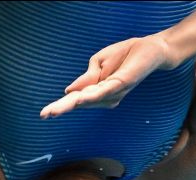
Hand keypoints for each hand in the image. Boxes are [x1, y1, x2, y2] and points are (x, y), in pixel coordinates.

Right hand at [40, 35, 172, 118]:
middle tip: (45, 115)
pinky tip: (80, 98)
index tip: (43, 114)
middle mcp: (104, 96)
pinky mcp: (122, 83)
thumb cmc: (125, 55)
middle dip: (62, 109)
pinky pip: (104, 91)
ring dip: (72, 104)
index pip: (74, 99)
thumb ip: (87, 77)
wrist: (151, 48)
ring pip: (88, 98)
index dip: (59, 106)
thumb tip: (69, 91)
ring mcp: (113, 92)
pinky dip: (91, 96)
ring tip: (54, 110)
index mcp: (96, 90)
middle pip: (79, 102)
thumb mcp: (99, 62)